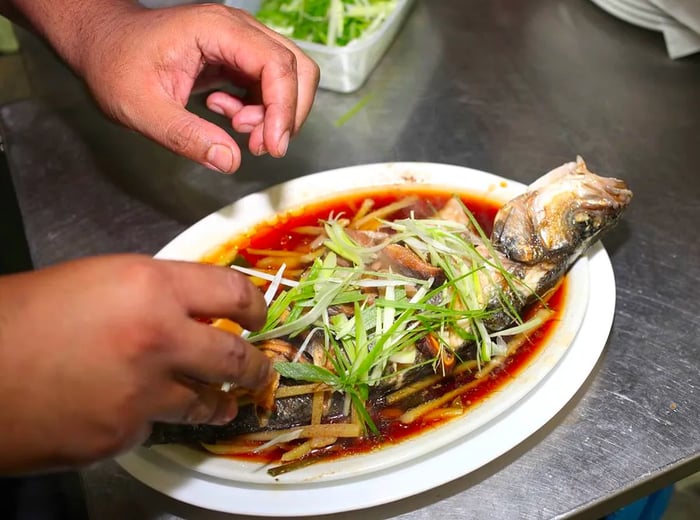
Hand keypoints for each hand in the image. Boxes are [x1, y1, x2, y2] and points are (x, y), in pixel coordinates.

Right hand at [0, 255, 270, 472]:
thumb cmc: (22, 315)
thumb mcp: (98, 280)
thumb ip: (155, 294)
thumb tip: (194, 309)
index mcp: (151, 286)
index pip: (233, 292)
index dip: (254, 306)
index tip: (259, 316)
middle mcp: (159, 338)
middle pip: (235, 357)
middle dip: (254, 366)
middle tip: (259, 369)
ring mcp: (143, 393)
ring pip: (205, 401)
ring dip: (218, 400)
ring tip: (223, 401)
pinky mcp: (122, 435)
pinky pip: (153, 426)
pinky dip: (150, 418)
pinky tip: (130, 409)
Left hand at [51, 2, 318, 172]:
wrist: (101, 44)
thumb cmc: (114, 64)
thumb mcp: (140, 107)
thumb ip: (185, 136)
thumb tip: (229, 160)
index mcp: (215, 29)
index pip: (275, 64)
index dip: (283, 108)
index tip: (272, 146)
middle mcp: (237, 29)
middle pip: (296, 67)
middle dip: (288, 112)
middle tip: (261, 145)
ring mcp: (240, 42)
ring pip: (288, 77)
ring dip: (275, 114)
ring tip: (239, 131)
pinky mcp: (238, 58)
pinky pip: (269, 85)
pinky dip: (261, 110)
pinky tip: (227, 116)